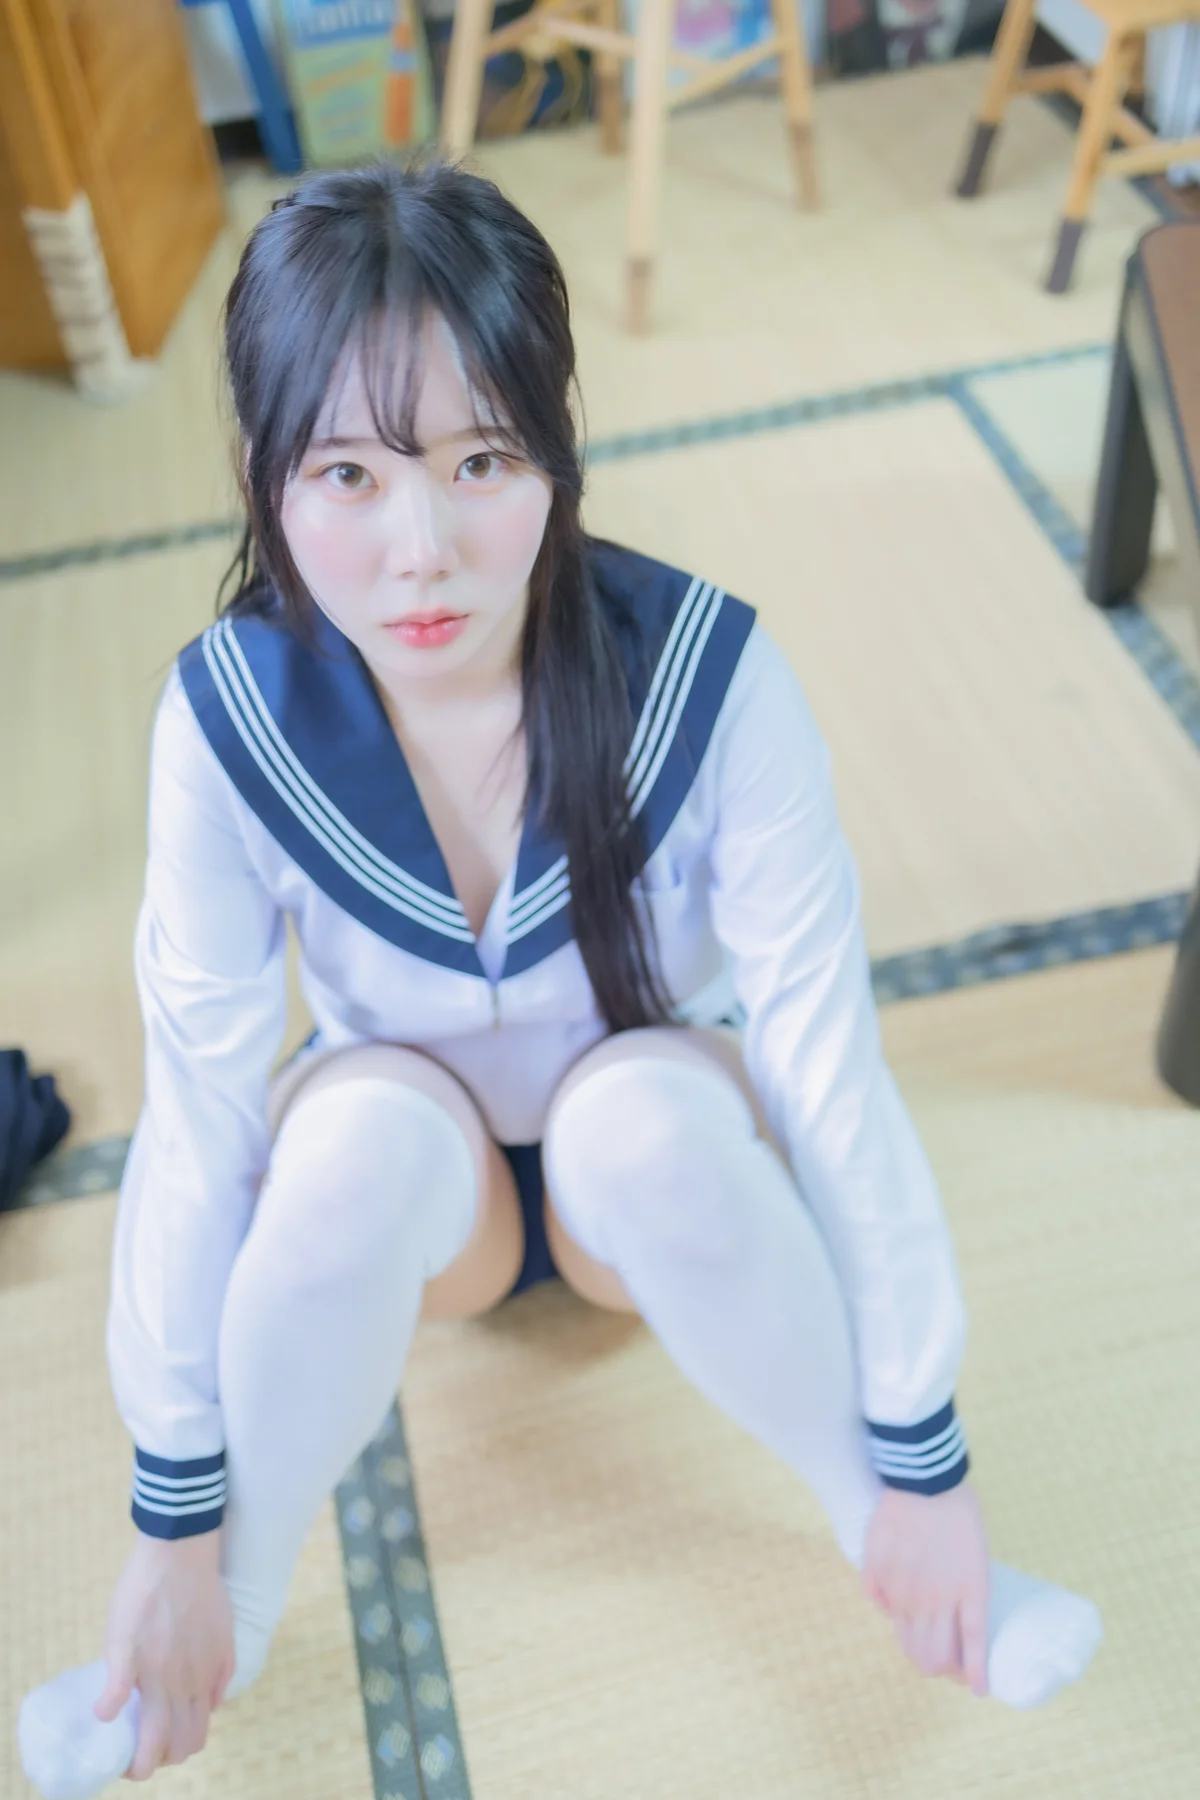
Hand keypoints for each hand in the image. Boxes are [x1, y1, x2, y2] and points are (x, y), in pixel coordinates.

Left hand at [93, 1530, 234, 1780]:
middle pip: (188, 1742)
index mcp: (161, 1683)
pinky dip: (206, 1703)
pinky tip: (189, 1692)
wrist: (180, 1552)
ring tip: (166, 1723)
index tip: (128, 1763)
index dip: (142, 1766)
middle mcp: (192, 1681)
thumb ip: (116, 1682)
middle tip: (146, 1745)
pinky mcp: (227, 1647)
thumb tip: (106, 1718)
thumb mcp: (118, 1636)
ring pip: (207, 1721)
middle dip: (166, 1756)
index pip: (157, 1746)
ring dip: (187, 1733)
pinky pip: (221, 1690)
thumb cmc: (142, 1593)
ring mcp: (214, 1665)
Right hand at [862, 1481, 989, 1696]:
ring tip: (921, 1645)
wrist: (923, 1477)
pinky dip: (890, 1613)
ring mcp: (904, 1588)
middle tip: (946, 1665)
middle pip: (935, 1655)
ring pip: (907, 1639)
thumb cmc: (959, 1509)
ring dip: (915, 1650)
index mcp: (969, 1590)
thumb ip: (966, 1587)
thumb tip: (947, 1614)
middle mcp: (936, 1598)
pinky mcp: (878, 1573)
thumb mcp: (976, 1553)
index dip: (975, 1673)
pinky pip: (881, 1606)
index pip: (972, 1648)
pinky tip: (895, 1608)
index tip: (976, 1689)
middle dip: (943, 1669)